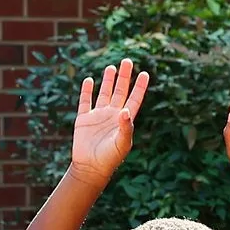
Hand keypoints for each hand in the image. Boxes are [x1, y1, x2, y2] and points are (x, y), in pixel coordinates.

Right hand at [67, 58, 147, 185]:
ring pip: (104, 93)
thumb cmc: (110, 159)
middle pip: (120, 91)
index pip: (134, 99)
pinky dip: (87, 91)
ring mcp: (98, 116)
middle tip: (127, 61)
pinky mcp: (84, 120)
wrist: (90, 169)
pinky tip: (89, 80)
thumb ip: (126, 127)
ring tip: (111, 67)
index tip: (145, 74)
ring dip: (108, 81)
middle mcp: (112, 115)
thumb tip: (126, 110)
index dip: (140, 87)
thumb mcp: (122, 143)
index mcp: (124, 120)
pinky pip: (85, 102)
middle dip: (124, 77)